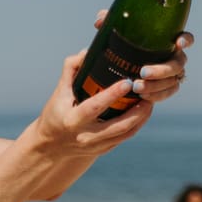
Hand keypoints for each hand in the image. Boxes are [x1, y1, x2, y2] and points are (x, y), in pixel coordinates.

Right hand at [33, 51, 153, 156]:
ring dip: (141, 117)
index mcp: (72, 120)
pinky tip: (142, 112)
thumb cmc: (55, 114)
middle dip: (137, 110)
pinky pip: (125, 137)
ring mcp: (96, 146)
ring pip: (126, 133)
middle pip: (119, 126)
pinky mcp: (104, 150)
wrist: (51, 146)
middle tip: (148, 94)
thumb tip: (86, 52)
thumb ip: (70, 71)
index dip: (112, 95)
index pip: (94, 107)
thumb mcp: (58, 93)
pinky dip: (137, 124)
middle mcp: (85, 136)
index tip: (127, 82)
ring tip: (149, 101)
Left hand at [91, 10, 194, 103]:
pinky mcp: (166, 88)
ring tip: (137, 87)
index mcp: (167, 41)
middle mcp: (174, 57)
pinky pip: (167, 93)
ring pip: (172, 81)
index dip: (186, 40)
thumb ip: (109, 21)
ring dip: (156, 85)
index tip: (179, 43)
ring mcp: (172, 74)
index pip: (185, 38)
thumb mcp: (115, 32)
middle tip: (143, 72)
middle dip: (161, 70)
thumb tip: (100, 21)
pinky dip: (156, 95)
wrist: (120, 67)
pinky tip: (143, 96)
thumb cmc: (123, 44)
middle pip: (178, 64)